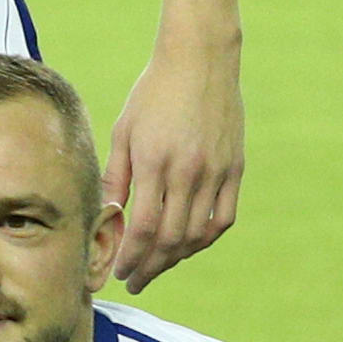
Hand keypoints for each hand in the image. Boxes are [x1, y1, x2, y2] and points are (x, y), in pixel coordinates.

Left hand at [105, 42, 243, 288]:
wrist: (200, 61)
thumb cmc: (152, 94)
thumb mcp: (124, 132)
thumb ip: (117, 177)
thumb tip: (107, 217)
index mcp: (156, 163)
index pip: (144, 228)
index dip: (131, 257)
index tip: (119, 273)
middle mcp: (190, 172)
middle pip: (172, 238)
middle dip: (151, 266)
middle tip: (135, 280)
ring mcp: (217, 172)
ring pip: (199, 233)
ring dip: (177, 257)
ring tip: (157, 267)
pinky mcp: (235, 168)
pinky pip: (223, 216)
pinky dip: (206, 238)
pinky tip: (189, 246)